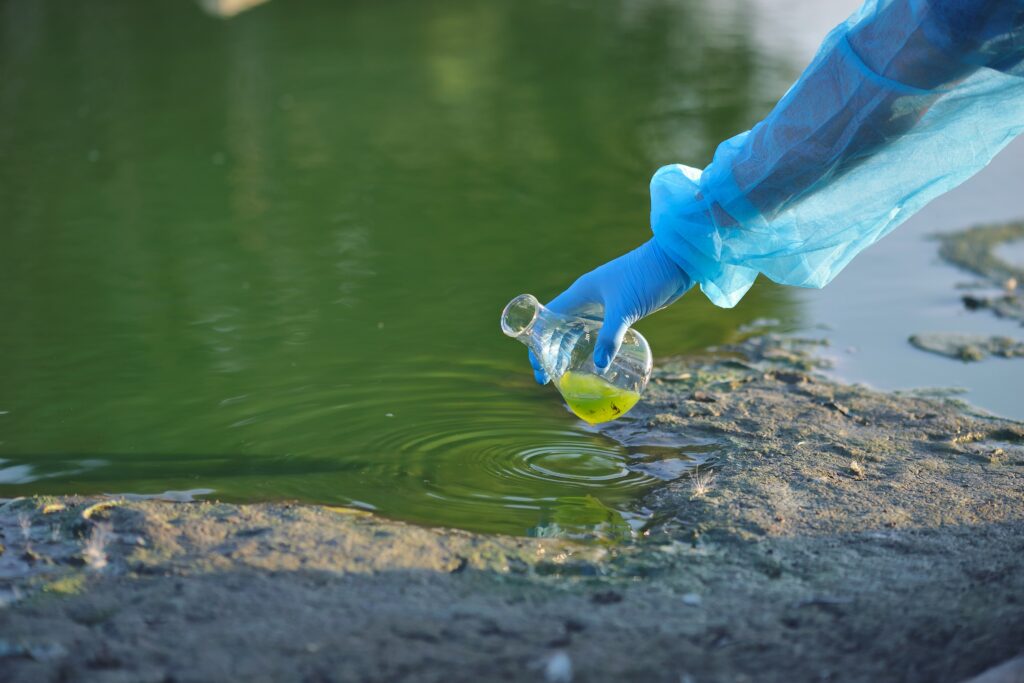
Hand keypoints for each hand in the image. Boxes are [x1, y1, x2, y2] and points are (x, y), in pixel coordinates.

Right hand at [529, 238, 690, 383]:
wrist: (675, 260)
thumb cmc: (646, 276)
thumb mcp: (625, 308)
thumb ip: (611, 336)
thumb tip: (599, 366)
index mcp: (581, 293)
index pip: (549, 320)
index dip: (539, 343)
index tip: (538, 367)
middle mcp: (588, 298)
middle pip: (561, 328)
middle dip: (553, 353)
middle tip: (550, 379)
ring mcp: (605, 304)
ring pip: (580, 331)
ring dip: (573, 351)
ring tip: (570, 376)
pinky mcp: (621, 309)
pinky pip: (601, 332)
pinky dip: (595, 347)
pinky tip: (600, 363)